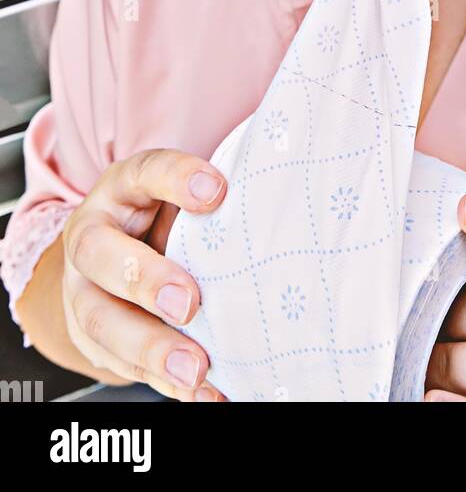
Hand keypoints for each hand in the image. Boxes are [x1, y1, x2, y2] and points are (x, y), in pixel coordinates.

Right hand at [61, 149, 227, 400]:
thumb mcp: (179, 195)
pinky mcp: (93, 339)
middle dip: (145, 280)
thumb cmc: (163, 218)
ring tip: (195, 368)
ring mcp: (83, 290)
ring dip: (151, 348)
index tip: (218, 191)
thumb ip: (213, 201)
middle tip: (189, 303)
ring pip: (102, 321)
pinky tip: (201, 393)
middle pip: (100, 254)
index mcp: (121, 189)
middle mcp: (91, 236)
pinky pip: (122, 365)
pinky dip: (164, 382)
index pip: (144, 172)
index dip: (176, 178)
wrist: (109, 259)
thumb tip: (280, 204)